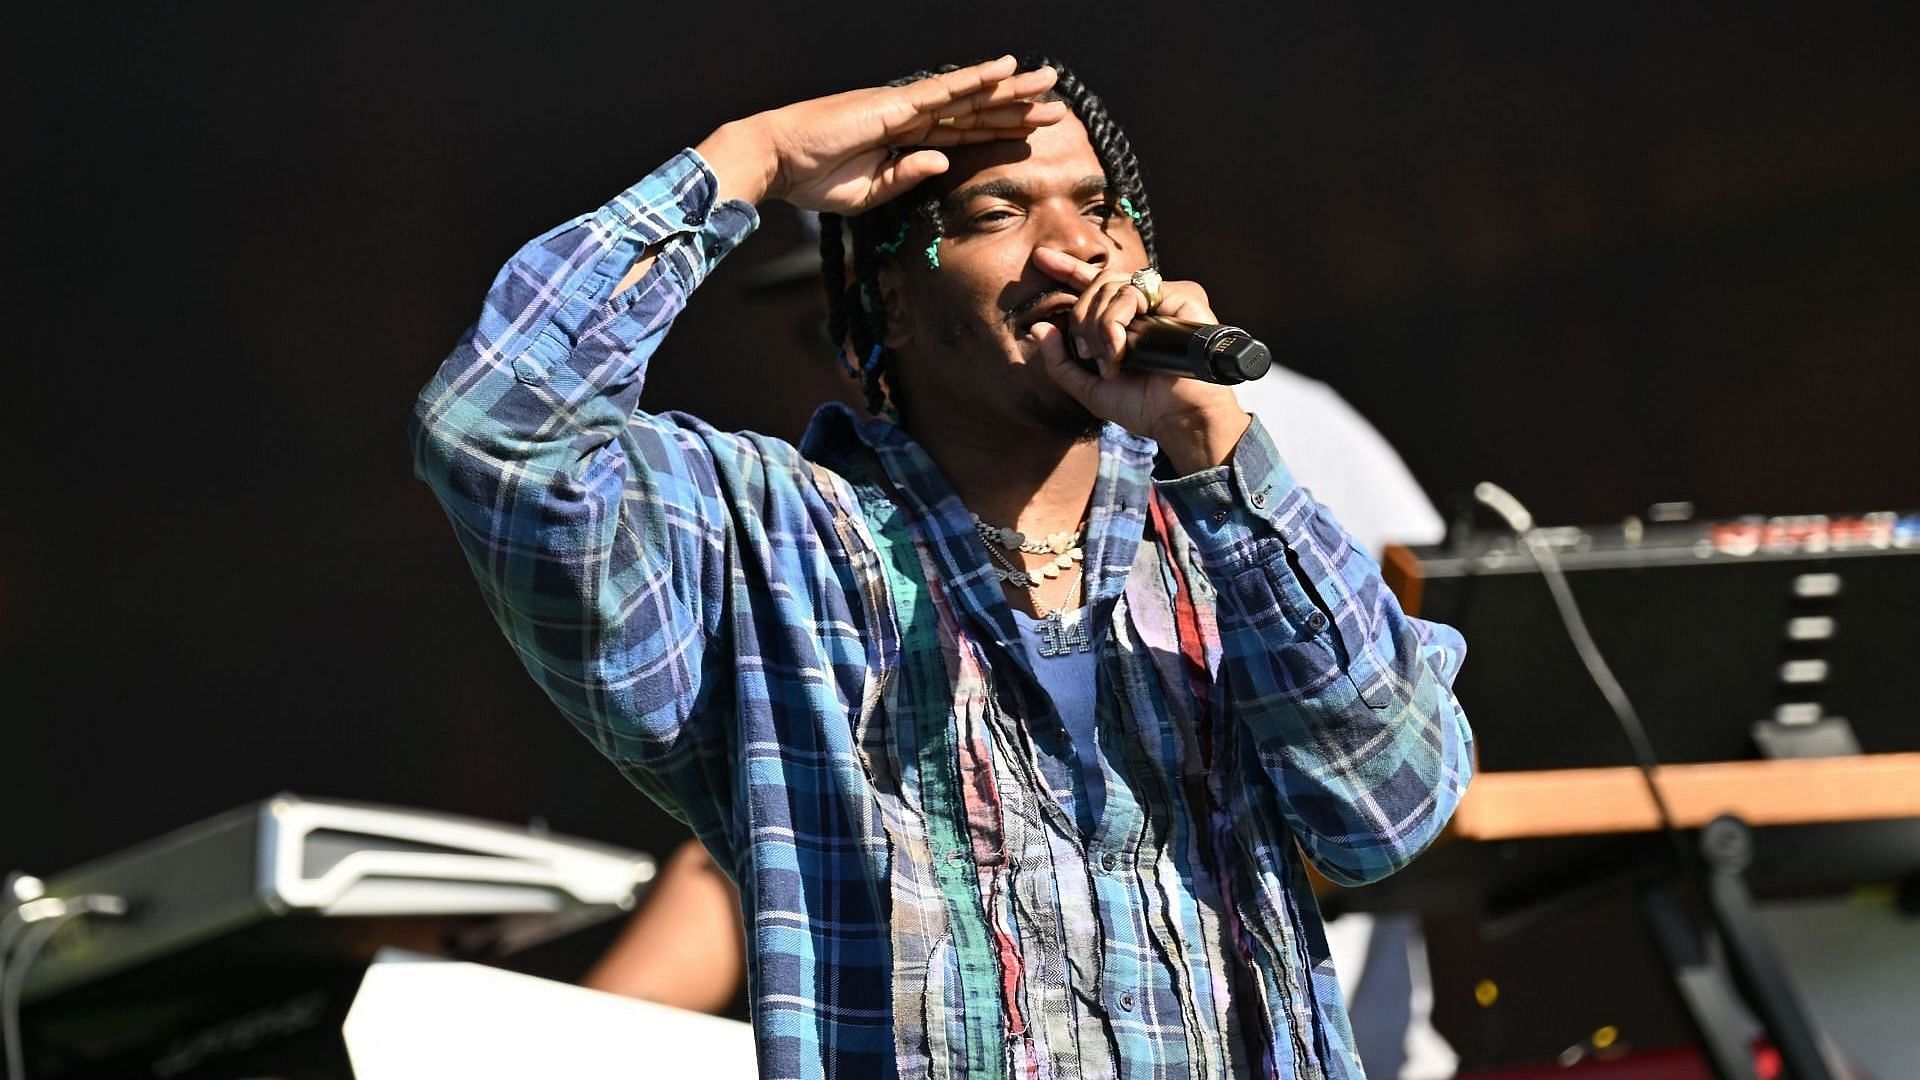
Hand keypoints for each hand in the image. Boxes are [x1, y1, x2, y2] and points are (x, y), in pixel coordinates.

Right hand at [695, 56, 1065, 213]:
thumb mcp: (869, 192)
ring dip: (1010, 90)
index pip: (964, 133)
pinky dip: (976, 79)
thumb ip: (907, 177)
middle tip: (1056, 104)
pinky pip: (944, 90)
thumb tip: (943, 164)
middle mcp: (912, 118)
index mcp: (906, 141)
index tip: (1033, 131)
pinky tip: (1004, 69)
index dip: (999, 130)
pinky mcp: (895, 105)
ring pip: (969, 96)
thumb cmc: (813, 178)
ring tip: (1047, 82)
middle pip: (976, 111)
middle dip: (1017, 107)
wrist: (777, 161)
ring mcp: (905, 107)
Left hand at [1028, 247, 1249, 471]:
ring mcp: (1163, 299)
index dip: (1068, 268)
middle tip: (1089, 353)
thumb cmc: (1143, 407)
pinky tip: (1122, 347)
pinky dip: (1117, 320)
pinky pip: (1134, 290)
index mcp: (1125, 322)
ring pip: (1112, 285)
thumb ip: (1060, 362)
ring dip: (1099, 325)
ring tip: (1111, 358)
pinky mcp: (1181, 295)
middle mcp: (1145, 306)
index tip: (1040, 258)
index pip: (1094, 286)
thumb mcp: (1089, 389)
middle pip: (1098, 284)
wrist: (1179, 418)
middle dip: (1082, 318)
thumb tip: (1038, 328)